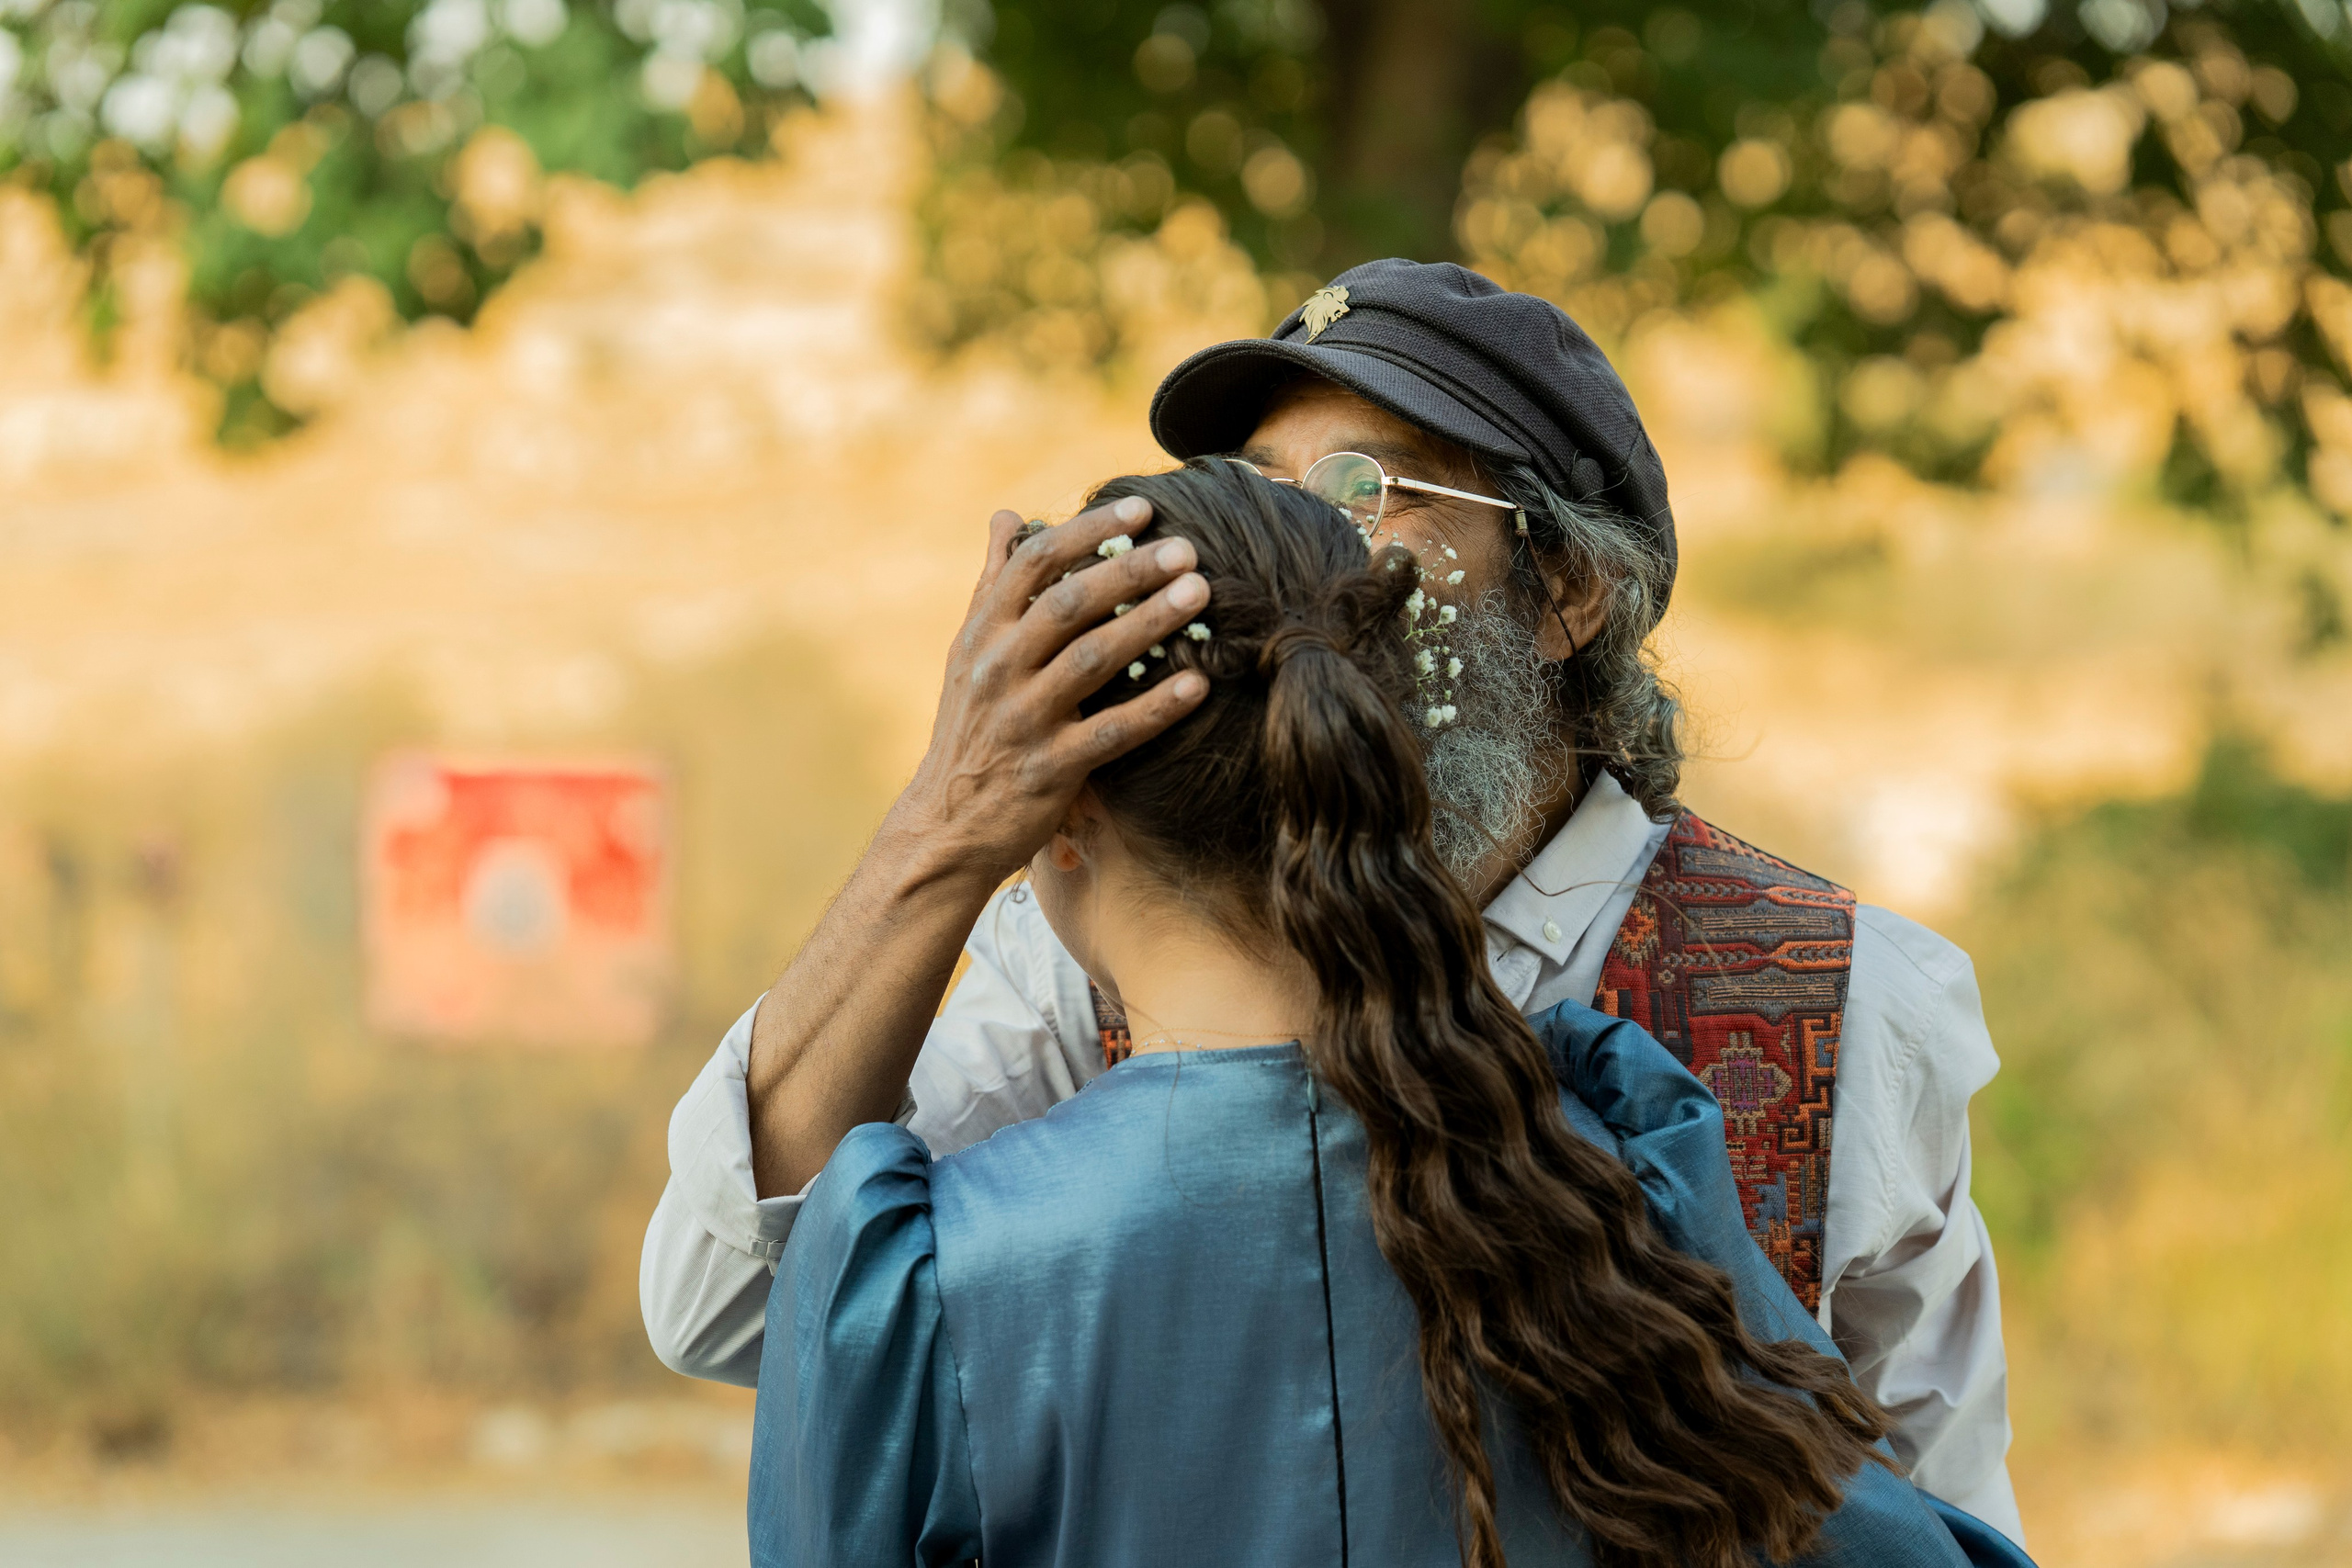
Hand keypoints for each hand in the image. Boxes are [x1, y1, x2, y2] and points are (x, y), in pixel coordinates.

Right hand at [894, 495, 1209, 884]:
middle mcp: (998, 669)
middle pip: (1067, 603)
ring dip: (1148, 623)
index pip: (1033, 562)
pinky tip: (1197, 683)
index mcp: (983, 633)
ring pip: (1091, 660)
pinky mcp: (1050, 768)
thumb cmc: (970, 728)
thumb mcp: (967, 652)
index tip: (1140, 508)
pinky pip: (1111, 732)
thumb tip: (1008, 515)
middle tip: (1185, 547)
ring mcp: (1023, 719)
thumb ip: (994, 583)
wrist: (945, 824)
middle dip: (1128, 570)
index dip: (1087, 530)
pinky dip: (1155, 707)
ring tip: (1199, 594)